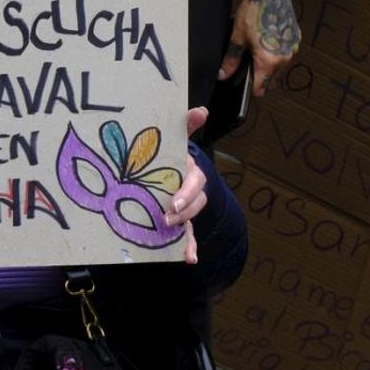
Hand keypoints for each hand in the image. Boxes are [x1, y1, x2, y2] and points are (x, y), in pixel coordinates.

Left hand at [165, 108, 209, 263]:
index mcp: (190, 172)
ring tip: (173, 237)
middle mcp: (191, 191)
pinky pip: (187, 236)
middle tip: (168, 216)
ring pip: (190, 221)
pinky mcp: (180, 222)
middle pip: (194, 203)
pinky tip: (189, 258)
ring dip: (185, 232)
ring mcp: (186, 207)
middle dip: (184, 211)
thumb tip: (202, 111)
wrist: (168, 170)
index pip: (194, 182)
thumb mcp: (176, 138)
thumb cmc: (171, 154)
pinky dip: (189, 248)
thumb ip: (185, 125)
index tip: (175, 202)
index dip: (187, 192)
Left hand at [220, 0, 298, 96]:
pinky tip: (267, 40)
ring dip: (270, 65)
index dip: (252, 88)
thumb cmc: (254, 11)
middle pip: (272, 80)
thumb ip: (231, 60)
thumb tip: (223, 74)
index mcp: (269, 61)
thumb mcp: (237, 37)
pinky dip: (277, 53)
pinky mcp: (295, 39)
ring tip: (257, 49)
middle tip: (248, 64)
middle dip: (261, 76)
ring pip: (280, 68)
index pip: (262, 88)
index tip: (245, 84)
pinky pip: (286, 54)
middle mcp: (284, 57)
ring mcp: (292, 48)